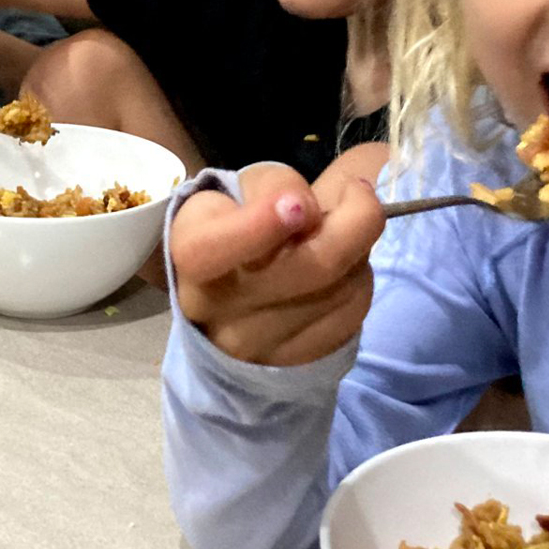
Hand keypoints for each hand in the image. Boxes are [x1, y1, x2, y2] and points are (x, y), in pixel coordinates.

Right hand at [171, 162, 384, 366]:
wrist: (233, 285)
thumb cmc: (241, 217)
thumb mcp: (245, 185)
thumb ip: (278, 189)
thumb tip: (315, 219)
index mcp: (190, 251)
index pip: (209, 250)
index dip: (259, 226)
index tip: (299, 204)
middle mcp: (214, 307)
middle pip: (308, 271)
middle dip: (353, 224)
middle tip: (358, 193)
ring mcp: (253, 345)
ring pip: (340, 289)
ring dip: (358, 251)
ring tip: (343, 233)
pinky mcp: (291, 363)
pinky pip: (350, 313)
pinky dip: (358, 281)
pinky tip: (343, 270)